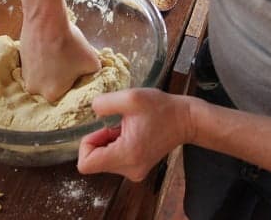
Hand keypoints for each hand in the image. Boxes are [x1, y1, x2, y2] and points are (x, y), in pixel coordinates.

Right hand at [19, 19, 100, 101]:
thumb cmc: (69, 43)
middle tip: (69, 61)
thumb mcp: (93, 63)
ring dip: (50, 68)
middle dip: (61, 77)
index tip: (78, 71)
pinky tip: (49, 49)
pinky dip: (41, 60)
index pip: (67, 94)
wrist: (46, 21)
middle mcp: (35, 89)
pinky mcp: (20, 61)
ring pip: (42, 76)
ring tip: (59, 53)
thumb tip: (93, 78)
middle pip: (53, 86)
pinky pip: (34, 66)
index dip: (75, 82)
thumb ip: (94, 76)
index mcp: (52, 94)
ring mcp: (25, 75)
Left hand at [77, 88, 192, 181]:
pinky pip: (114, 161)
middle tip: (116, 125)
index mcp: (126, 155)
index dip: (86, 144)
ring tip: (126, 128)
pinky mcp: (137, 169)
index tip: (102, 129)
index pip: (85, 164)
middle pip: (94, 162)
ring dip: (108, 143)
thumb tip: (92, 110)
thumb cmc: (161, 108)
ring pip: (103, 161)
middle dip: (99, 142)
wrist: (185, 120)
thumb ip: (105, 103)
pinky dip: (115, 146)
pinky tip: (130, 133)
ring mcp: (134, 172)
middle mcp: (129, 170)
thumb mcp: (131, 97)